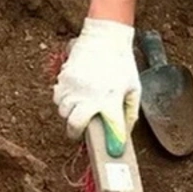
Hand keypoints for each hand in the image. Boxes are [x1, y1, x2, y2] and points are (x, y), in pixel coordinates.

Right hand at [52, 18, 139, 144]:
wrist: (105, 39)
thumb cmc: (122, 65)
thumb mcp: (134, 88)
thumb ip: (131, 111)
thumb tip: (125, 132)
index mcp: (112, 99)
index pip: (112, 127)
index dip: (113, 142)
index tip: (113, 152)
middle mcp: (91, 96)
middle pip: (76, 125)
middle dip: (76, 134)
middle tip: (81, 135)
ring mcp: (74, 88)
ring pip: (64, 112)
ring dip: (70, 116)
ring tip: (80, 111)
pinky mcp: (64, 80)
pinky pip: (57, 99)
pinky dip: (63, 103)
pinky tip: (73, 99)